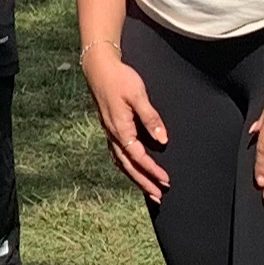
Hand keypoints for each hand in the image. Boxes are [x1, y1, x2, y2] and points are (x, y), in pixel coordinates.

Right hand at [81, 44, 170, 204]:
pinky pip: (118, 154)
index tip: (166, 180)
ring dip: (135, 178)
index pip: (138, 157)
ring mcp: (109, 133)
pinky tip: (132, 169)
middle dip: (143, 182)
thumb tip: (162, 139)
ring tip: (148, 190)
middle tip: (158, 196)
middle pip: (128, 166)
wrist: (98, 68)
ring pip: (121, 163)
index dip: (152, 170)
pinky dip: (126, 166)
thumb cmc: (119, 79)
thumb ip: (150, 118)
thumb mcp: (138, 95)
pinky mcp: (110, 128)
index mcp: (120, 129)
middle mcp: (113, 135)